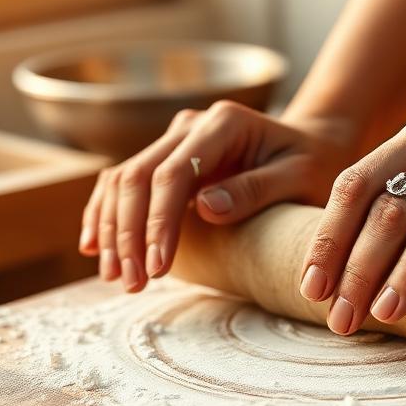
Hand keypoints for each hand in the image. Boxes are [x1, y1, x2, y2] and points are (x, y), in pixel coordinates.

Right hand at [79, 101, 351, 291]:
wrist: (312, 148)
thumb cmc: (312, 165)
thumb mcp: (299, 177)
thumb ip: (256, 190)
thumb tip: (206, 208)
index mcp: (224, 123)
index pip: (175, 172)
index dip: (160, 221)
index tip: (157, 266)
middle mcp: (190, 125)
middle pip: (139, 176)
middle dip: (130, 234)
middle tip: (132, 283)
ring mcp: (172, 140)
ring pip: (123, 180)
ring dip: (113, 231)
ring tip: (116, 278)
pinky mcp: (165, 159)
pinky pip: (123, 183)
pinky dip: (105, 215)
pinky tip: (93, 248)